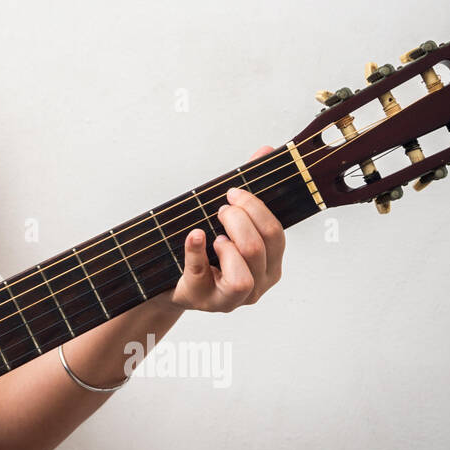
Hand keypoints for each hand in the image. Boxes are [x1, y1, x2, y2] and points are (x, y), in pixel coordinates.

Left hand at [167, 145, 284, 312]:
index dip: (256, 209)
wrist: (174, 282)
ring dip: (227, 246)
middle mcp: (258, 286)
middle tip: (221, 209)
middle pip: (258, 249)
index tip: (234, 192)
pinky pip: (201, 275)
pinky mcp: (202, 299)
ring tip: (216, 236)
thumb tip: (265, 150)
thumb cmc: (208, 251)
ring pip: (242, 277)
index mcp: (271, 265)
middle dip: (238, 220)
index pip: (276, 234)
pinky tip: (193, 235)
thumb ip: (250, 190)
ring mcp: (230, 300)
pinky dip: (196, 251)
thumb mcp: (229, 223)